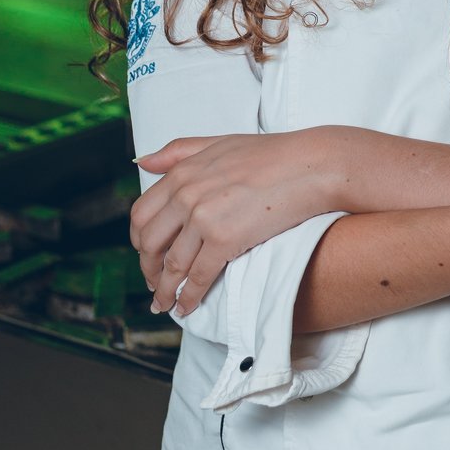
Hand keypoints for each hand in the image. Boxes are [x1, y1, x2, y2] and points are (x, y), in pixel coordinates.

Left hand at [130, 129, 343, 317]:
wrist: (309, 165)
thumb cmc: (271, 153)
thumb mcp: (218, 142)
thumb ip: (178, 151)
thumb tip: (142, 161)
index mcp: (182, 172)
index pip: (141, 214)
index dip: (140, 241)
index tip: (146, 254)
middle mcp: (186, 195)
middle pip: (150, 244)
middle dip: (148, 269)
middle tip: (154, 283)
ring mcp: (204, 218)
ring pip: (172, 266)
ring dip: (165, 290)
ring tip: (165, 303)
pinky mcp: (225, 240)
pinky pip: (199, 277)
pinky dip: (189, 297)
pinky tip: (187, 307)